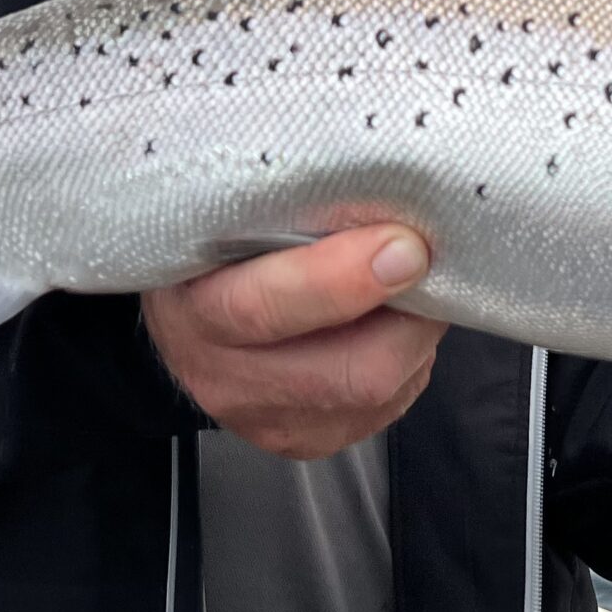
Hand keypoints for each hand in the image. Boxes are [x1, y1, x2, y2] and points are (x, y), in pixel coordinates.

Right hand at [142, 225, 445, 458]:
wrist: (185, 313)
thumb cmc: (214, 246)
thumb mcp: (226, 212)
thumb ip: (287, 200)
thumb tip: (373, 171)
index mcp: (197, 308)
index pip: (266, 307)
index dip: (344, 278)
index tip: (403, 244)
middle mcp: (225, 377)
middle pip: (351, 372)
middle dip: (410, 317)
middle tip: (427, 264)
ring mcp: (267, 420)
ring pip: (379, 393)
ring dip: (413, 336)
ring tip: (407, 289)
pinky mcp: (304, 441)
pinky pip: (386, 410)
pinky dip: (406, 363)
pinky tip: (387, 326)